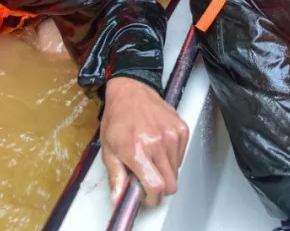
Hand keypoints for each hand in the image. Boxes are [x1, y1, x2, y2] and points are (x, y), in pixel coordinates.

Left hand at [100, 76, 188, 206]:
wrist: (130, 91)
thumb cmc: (117, 119)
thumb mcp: (108, 149)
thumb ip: (115, 176)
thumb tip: (118, 199)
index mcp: (137, 150)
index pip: (157, 187)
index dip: (153, 198)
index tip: (147, 197)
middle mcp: (157, 143)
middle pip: (171, 184)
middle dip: (160, 188)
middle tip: (148, 179)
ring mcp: (172, 135)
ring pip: (176, 171)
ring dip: (165, 171)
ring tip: (151, 158)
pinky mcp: (181, 129)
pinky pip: (181, 155)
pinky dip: (172, 157)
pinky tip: (159, 146)